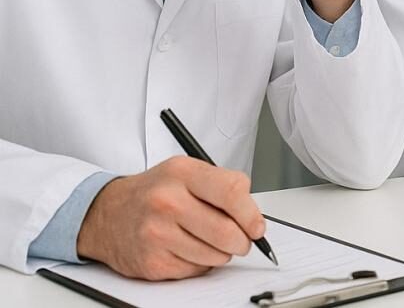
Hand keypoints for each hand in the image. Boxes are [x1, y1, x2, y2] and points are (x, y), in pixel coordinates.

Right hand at [77, 157, 263, 280]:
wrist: (106, 214)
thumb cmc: (154, 192)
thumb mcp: (186, 172)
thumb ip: (222, 186)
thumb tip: (253, 218)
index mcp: (182, 173)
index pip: (232, 192)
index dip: (251, 214)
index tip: (257, 226)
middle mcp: (167, 202)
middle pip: (227, 231)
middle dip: (242, 241)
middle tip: (241, 240)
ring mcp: (157, 234)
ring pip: (215, 255)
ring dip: (222, 253)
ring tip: (208, 241)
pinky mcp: (151, 262)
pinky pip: (196, 270)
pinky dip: (200, 264)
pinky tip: (187, 249)